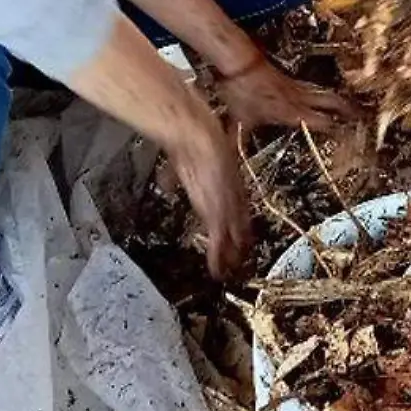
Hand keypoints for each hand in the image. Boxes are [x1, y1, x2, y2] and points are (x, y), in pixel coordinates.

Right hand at [163, 103, 254, 280]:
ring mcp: (227, 204)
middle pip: (241, 224)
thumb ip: (178, 177)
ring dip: (234, 255)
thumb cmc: (193, 142)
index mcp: (229, 182)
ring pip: (235, 236)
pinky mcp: (218, 212)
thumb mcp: (188, 163)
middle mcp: (232, 195)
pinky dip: (218, 257)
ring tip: (234, 271)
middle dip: (243, 243)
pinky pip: (220, 241)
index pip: (238, 208)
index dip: (240, 224)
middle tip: (244, 261)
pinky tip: (218, 272)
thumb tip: (167, 184)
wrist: (196, 137)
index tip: (242, 238)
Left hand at [217, 58, 353, 130]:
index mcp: (292, 111)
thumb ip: (237, 142)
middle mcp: (299, 98)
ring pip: (325, 92)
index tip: (351, 138)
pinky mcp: (290, 79)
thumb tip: (229, 160)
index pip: (324, 122)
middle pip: (334, 101)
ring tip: (351, 107)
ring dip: (339, 100)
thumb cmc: (241, 89)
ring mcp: (297, 86)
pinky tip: (319, 98)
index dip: (339, 130)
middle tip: (363, 117)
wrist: (237, 61)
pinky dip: (322, 93)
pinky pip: (313, 87)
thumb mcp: (239, 121)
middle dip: (350, 110)